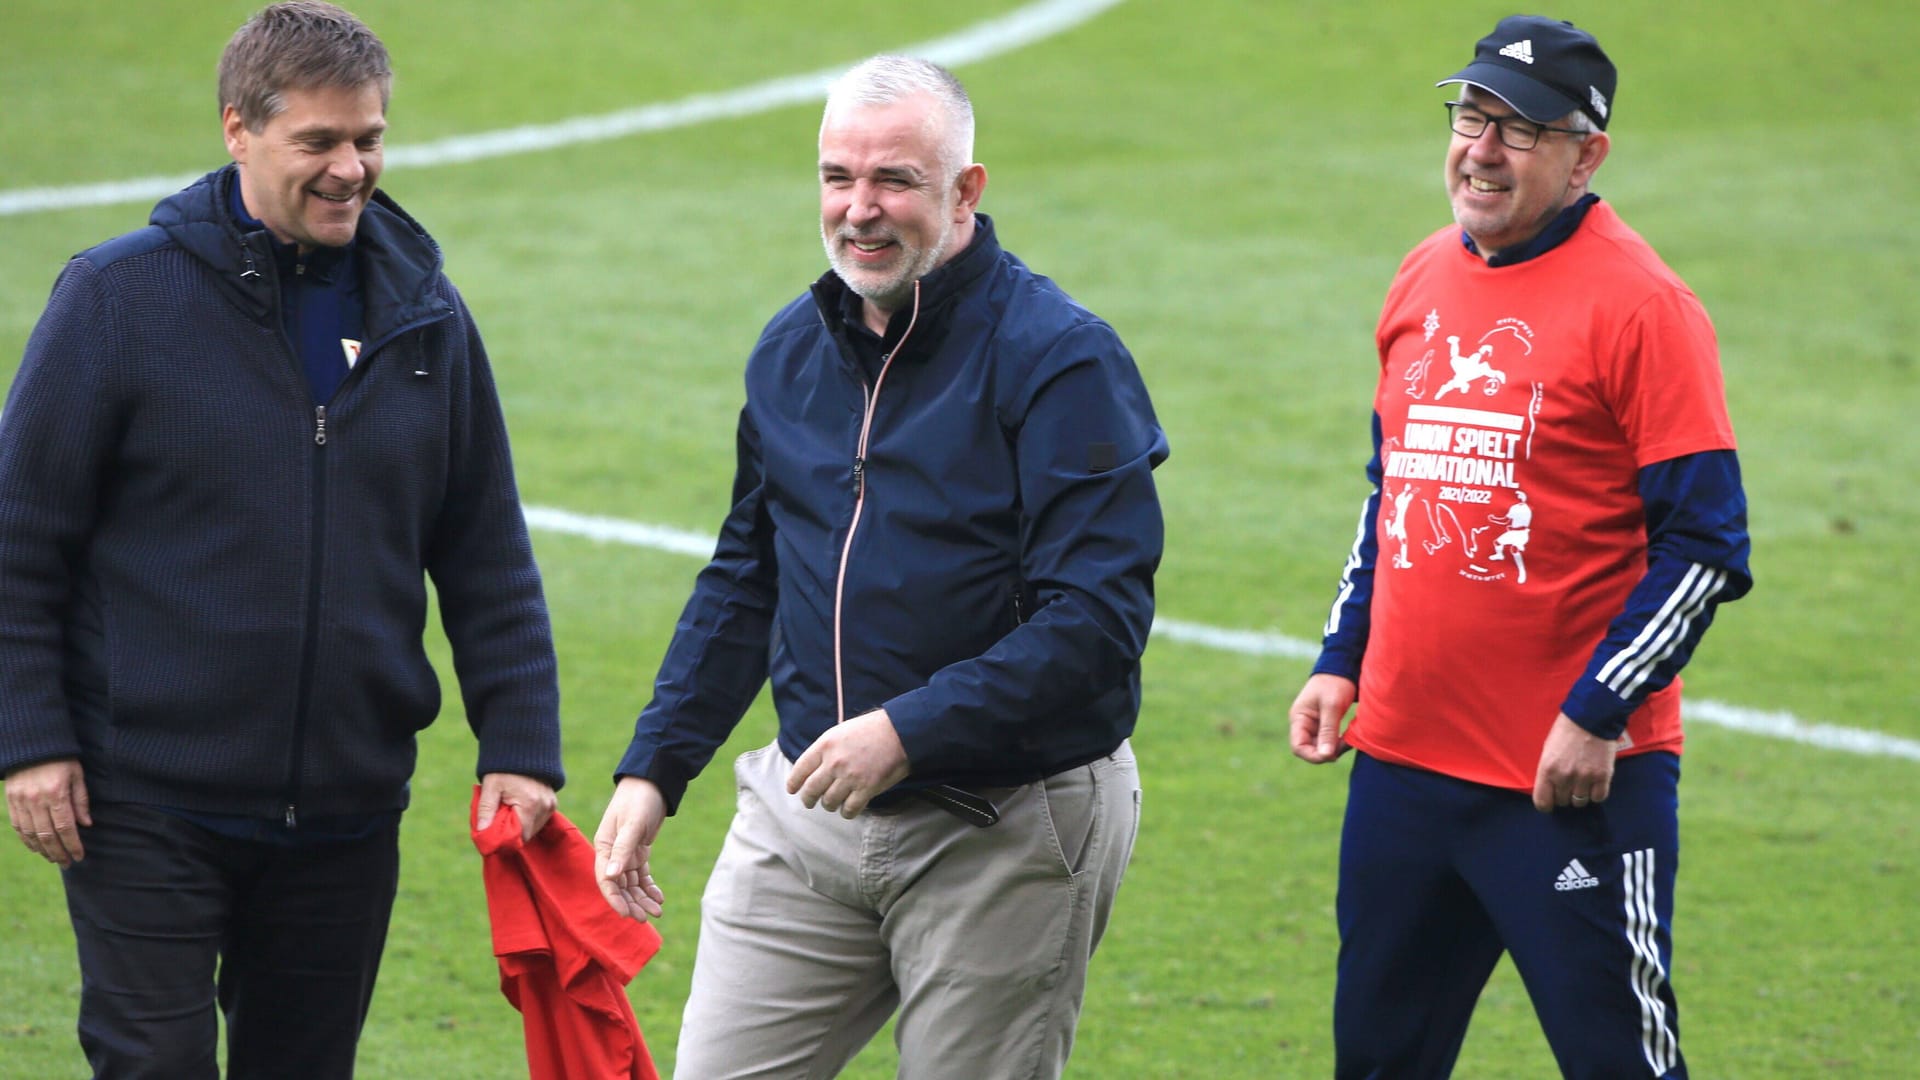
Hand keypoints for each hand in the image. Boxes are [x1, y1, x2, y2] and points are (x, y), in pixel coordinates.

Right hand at [5, 758, 90, 867]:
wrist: (31, 744)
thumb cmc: (61, 759)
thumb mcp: (77, 775)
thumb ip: (81, 800)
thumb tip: (86, 825)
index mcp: (56, 793)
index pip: (65, 827)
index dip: (73, 845)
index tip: (79, 856)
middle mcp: (36, 800)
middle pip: (47, 835)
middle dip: (58, 852)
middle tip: (68, 863)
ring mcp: (21, 802)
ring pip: (31, 834)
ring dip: (42, 850)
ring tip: (54, 858)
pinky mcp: (11, 801)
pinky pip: (19, 826)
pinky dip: (27, 840)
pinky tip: (36, 848)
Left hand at [476, 772, 556, 841]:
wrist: (523, 749)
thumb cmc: (504, 769)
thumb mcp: (490, 787)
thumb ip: (485, 810)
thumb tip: (481, 833)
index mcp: (530, 804)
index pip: (520, 837)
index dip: (506, 840)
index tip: (494, 837)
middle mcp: (545, 807)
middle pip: (527, 835)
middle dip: (512, 833)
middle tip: (498, 822)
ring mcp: (551, 805)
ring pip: (534, 829)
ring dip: (520, 827)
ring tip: (508, 812)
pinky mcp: (552, 803)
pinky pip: (539, 820)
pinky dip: (528, 819)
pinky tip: (518, 809)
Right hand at [594, 777, 666, 920]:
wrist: (652, 782)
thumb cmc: (639, 800)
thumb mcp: (632, 824)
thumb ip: (622, 850)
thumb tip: (611, 878)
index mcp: (604, 847)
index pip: (606, 880)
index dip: (615, 899)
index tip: (627, 915)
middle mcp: (612, 853)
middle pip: (619, 886)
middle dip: (631, 903)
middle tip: (645, 919)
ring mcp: (626, 853)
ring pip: (632, 883)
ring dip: (642, 898)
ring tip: (657, 912)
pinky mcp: (639, 850)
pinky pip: (642, 874)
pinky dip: (649, 886)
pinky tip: (659, 897)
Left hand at [787, 709, 909, 817]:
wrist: (901, 731)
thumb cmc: (872, 729)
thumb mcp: (841, 731)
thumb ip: (826, 749)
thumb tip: (814, 768)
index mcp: (825, 745)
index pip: (801, 769)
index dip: (794, 783)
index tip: (793, 790)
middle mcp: (834, 762)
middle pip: (812, 790)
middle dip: (808, 799)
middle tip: (810, 802)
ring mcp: (850, 777)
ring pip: (829, 802)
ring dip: (830, 805)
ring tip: (833, 803)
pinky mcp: (867, 789)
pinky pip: (850, 809)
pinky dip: (847, 812)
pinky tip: (849, 809)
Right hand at [1289, 674, 1356, 763]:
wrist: (1343, 667)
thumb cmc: (1335, 682)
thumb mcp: (1332, 706)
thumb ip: (1328, 731)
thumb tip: (1326, 756)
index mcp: (1299, 718)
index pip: (1298, 747)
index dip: (1313, 756)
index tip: (1332, 755)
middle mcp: (1303, 724)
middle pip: (1310, 749)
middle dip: (1326, 752)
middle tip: (1345, 745)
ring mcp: (1314, 724)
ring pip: (1321, 747)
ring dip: (1334, 748)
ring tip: (1349, 741)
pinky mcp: (1325, 723)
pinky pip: (1329, 740)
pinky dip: (1339, 743)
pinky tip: (1349, 738)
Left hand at [1532, 713, 1616, 811]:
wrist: (1591, 717)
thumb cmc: (1566, 731)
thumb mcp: (1548, 750)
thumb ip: (1548, 771)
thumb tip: (1549, 789)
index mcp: (1547, 769)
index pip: (1542, 802)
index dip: (1546, 804)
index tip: (1551, 801)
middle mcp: (1564, 776)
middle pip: (1562, 802)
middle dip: (1564, 795)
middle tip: (1568, 784)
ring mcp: (1585, 777)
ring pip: (1580, 802)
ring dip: (1580, 795)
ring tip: (1582, 782)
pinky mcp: (1603, 776)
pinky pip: (1598, 797)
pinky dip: (1596, 793)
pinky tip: (1594, 783)